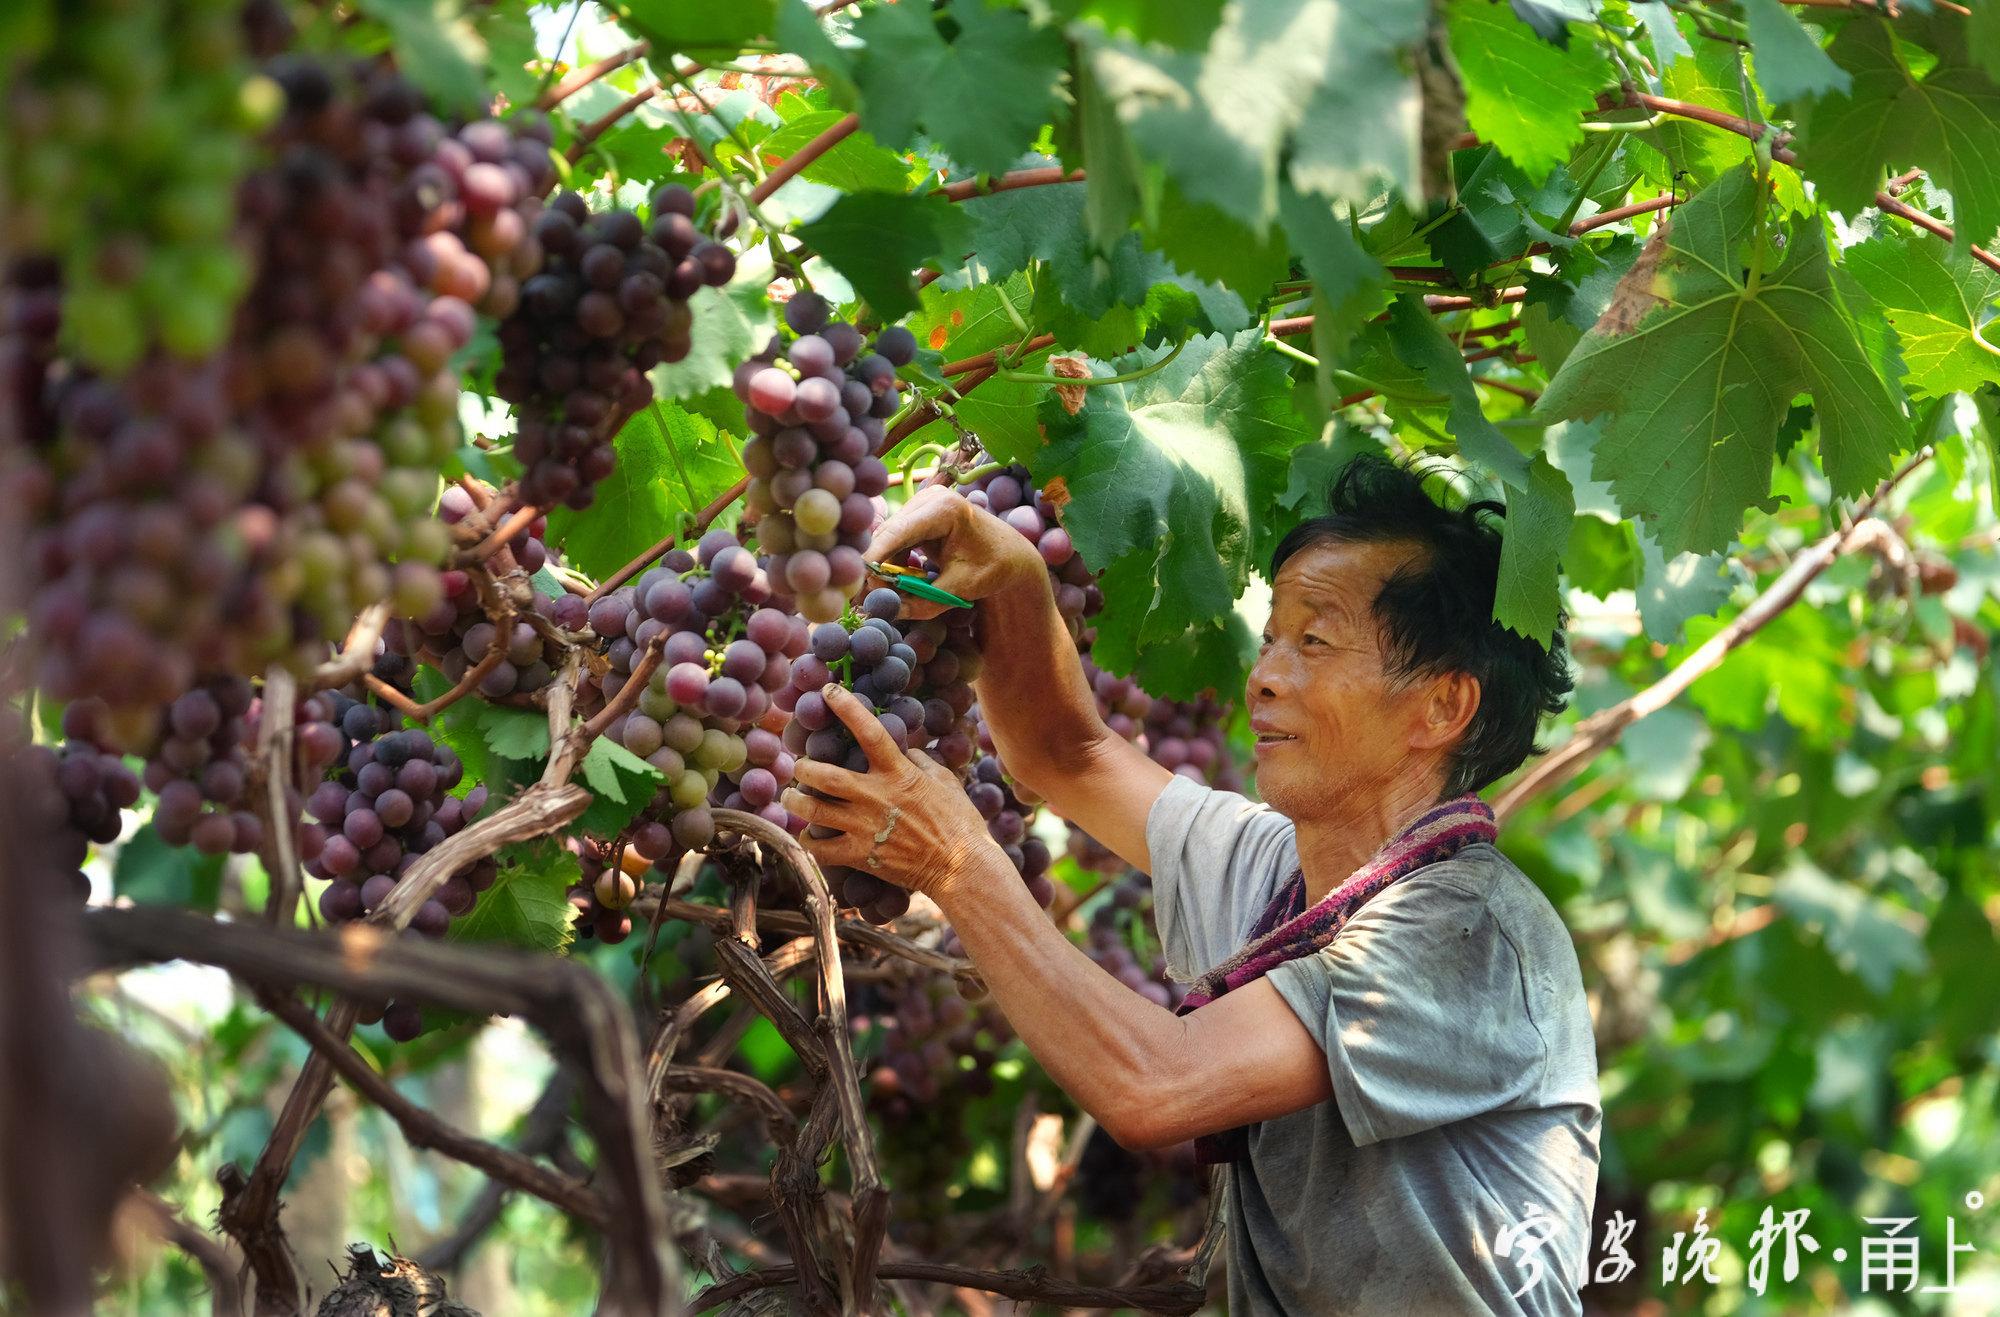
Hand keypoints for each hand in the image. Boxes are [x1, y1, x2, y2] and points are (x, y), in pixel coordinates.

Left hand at [782, 685, 995, 898]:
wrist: (961, 867)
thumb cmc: (960, 822)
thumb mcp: (946, 782)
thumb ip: (924, 763)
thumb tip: (911, 751)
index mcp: (898, 773)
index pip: (868, 732)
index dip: (846, 708)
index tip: (829, 691)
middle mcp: (875, 796)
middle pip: (823, 775)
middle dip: (803, 767)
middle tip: (798, 766)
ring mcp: (864, 826)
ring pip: (813, 809)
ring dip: (795, 801)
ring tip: (790, 798)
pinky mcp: (860, 855)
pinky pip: (820, 848)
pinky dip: (808, 840)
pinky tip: (807, 836)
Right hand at [864, 485, 1045, 619]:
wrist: (1010, 554)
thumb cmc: (993, 568)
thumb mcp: (960, 589)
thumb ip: (925, 601)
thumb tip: (890, 611)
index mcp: (945, 509)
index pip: (898, 532)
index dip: (874, 557)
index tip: (858, 582)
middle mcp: (930, 498)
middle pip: (889, 534)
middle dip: (877, 566)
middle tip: (868, 599)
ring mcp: (922, 503)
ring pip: (888, 537)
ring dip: (884, 565)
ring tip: (884, 595)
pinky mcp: (918, 513)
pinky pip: (895, 538)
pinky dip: (893, 561)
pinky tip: (898, 581)